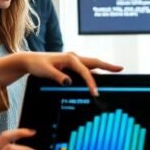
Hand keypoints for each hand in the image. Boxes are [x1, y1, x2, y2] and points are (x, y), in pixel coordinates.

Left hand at [0, 52, 122, 95]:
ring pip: (91, 64)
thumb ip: (58, 76)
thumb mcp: (45, 71)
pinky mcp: (70, 65)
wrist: (29, 60)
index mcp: (70, 58)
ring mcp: (73, 60)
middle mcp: (73, 57)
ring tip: (114, 70)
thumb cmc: (37, 64)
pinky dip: (93, 71)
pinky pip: (85, 68)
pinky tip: (97, 76)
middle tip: (120, 69)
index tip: (96, 92)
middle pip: (95, 62)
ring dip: (102, 67)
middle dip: (108, 66)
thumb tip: (69, 82)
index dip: (92, 82)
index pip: (86, 71)